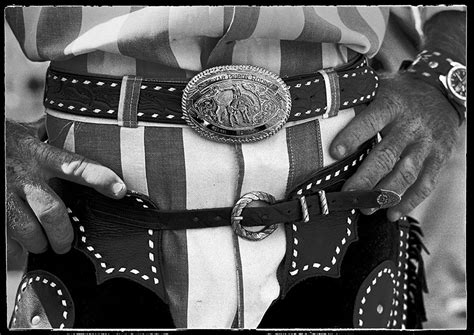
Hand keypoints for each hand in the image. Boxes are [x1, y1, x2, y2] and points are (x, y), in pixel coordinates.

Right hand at [6, 120, 126, 255]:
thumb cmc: (3, 141)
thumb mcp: (26, 135)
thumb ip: (50, 143)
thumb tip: (86, 136)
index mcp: (38, 154)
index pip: (75, 166)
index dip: (99, 178)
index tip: (120, 190)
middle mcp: (23, 174)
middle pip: (52, 212)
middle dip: (63, 234)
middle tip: (65, 244)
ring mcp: (3, 194)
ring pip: (27, 230)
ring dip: (38, 243)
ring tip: (41, 245)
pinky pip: (5, 241)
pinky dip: (14, 249)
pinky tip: (18, 246)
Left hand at [330, 72, 459, 221]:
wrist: (443, 92)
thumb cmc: (401, 93)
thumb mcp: (380, 86)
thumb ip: (357, 98)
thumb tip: (321, 105)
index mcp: (391, 105)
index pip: (370, 121)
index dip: (352, 137)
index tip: (335, 152)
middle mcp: (410, 125)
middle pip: (387, 155)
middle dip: (366, 178)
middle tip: (348, 195)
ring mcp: (426, 143)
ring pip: (406, 173)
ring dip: (386, 194)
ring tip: (367, 208)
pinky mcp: (439, 157)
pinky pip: (426, 183)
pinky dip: (410, 201)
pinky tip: (392, 212)